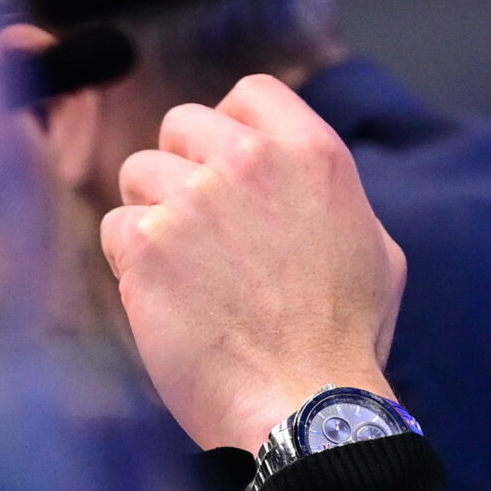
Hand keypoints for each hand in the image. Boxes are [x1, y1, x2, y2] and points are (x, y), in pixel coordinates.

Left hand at [100, 75, 403, 450]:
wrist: (303, 398)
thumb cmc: (345, 334)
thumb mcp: (376, 245)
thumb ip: (331, 196)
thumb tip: (300, 180)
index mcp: (314, 155)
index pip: (252, 92)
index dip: (235, 124)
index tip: (230, 163)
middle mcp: (251, 163)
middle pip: (182, 124)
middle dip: (184, 166)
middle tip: (202, 222)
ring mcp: (193, 200)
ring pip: (139, 173)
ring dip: (154, 213)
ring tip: (188, 266)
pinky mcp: (146, 243)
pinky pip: (115, 227)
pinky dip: (131, 260)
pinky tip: (169, 294)